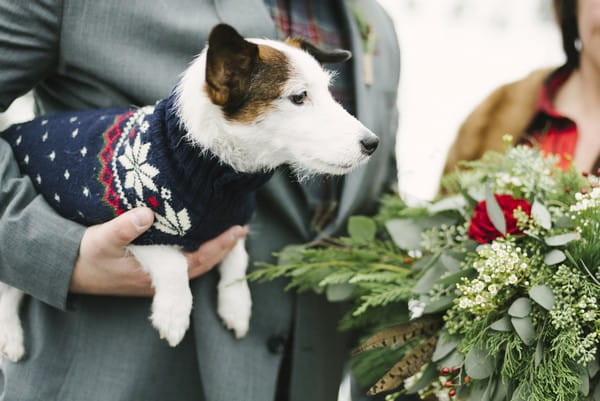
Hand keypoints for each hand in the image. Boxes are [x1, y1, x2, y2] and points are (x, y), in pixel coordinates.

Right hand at [69, 207, 247, 295]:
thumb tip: (147, 214)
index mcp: (152, 274)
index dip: (218, 247)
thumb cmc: (84, 256)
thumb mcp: (100, 239)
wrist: (66, 271)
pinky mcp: (149, 271)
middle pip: (200, 266)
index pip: (196, 262)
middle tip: (241, 229)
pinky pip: (180, 262)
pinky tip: (201, 236)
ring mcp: (154, 277)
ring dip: (212, 250)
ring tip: (228, 232)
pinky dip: (196, 250)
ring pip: (192, 266)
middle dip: (222, 249)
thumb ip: (122, 228)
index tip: (238, 232)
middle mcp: (158, 280)